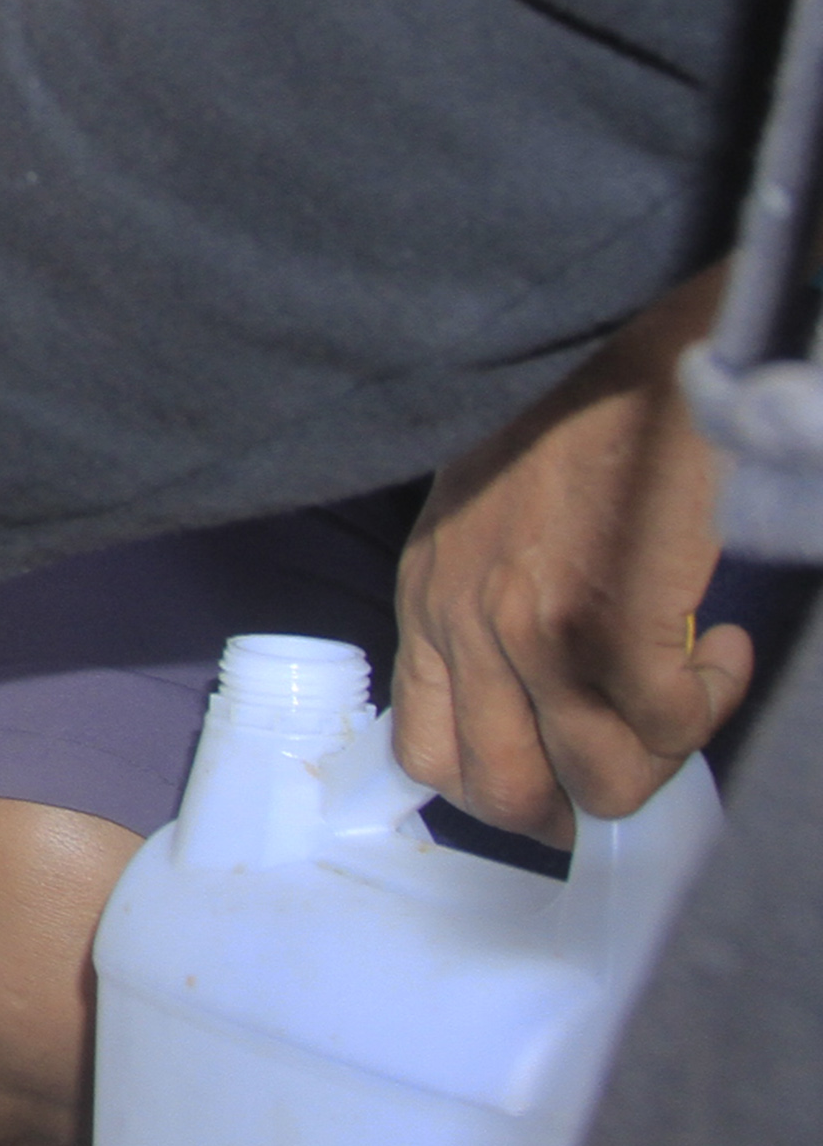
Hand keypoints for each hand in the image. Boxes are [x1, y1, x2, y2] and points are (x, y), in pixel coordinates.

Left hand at [394, 271, 744, 841]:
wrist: (616, 346)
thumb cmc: (569, 427)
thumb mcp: (483, 528)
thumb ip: (487, 612)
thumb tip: (545, 707)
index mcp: (426, 603)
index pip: (426, 755)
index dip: (505, 788)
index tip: (568, 767)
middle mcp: (459, 623)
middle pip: (505, 794)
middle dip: (587, 799)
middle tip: (645, 749)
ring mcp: (526, 625)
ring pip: (595, 781)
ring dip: (660, 755)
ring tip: (689, 686)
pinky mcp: (602, 615)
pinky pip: (664, 724)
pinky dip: (708, 702)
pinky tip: (718, 644)